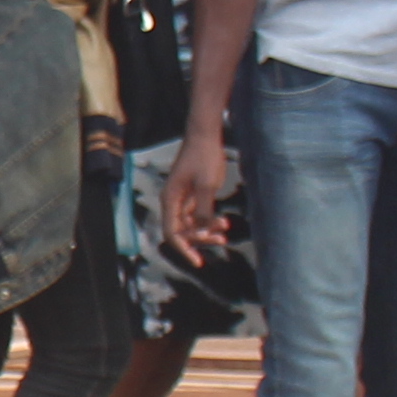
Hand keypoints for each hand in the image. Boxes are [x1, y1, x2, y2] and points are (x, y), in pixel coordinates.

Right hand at [161, 125, 233, 259]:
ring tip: (226, 228)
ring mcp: (183, 198)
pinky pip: (199, 215)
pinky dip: (210, 220)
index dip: (183, 249)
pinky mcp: (192, 194)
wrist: (205, 135)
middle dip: (200, 239)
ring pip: (192, 224)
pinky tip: (223, 221)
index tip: (198, 261)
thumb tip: (204, 229)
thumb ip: (204, 210)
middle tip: (220, 241)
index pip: (171, 233)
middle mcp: (173, 202)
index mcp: (171, 200)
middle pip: (182, 231)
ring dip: (207, 229)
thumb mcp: (206, 186)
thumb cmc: (204, 157)